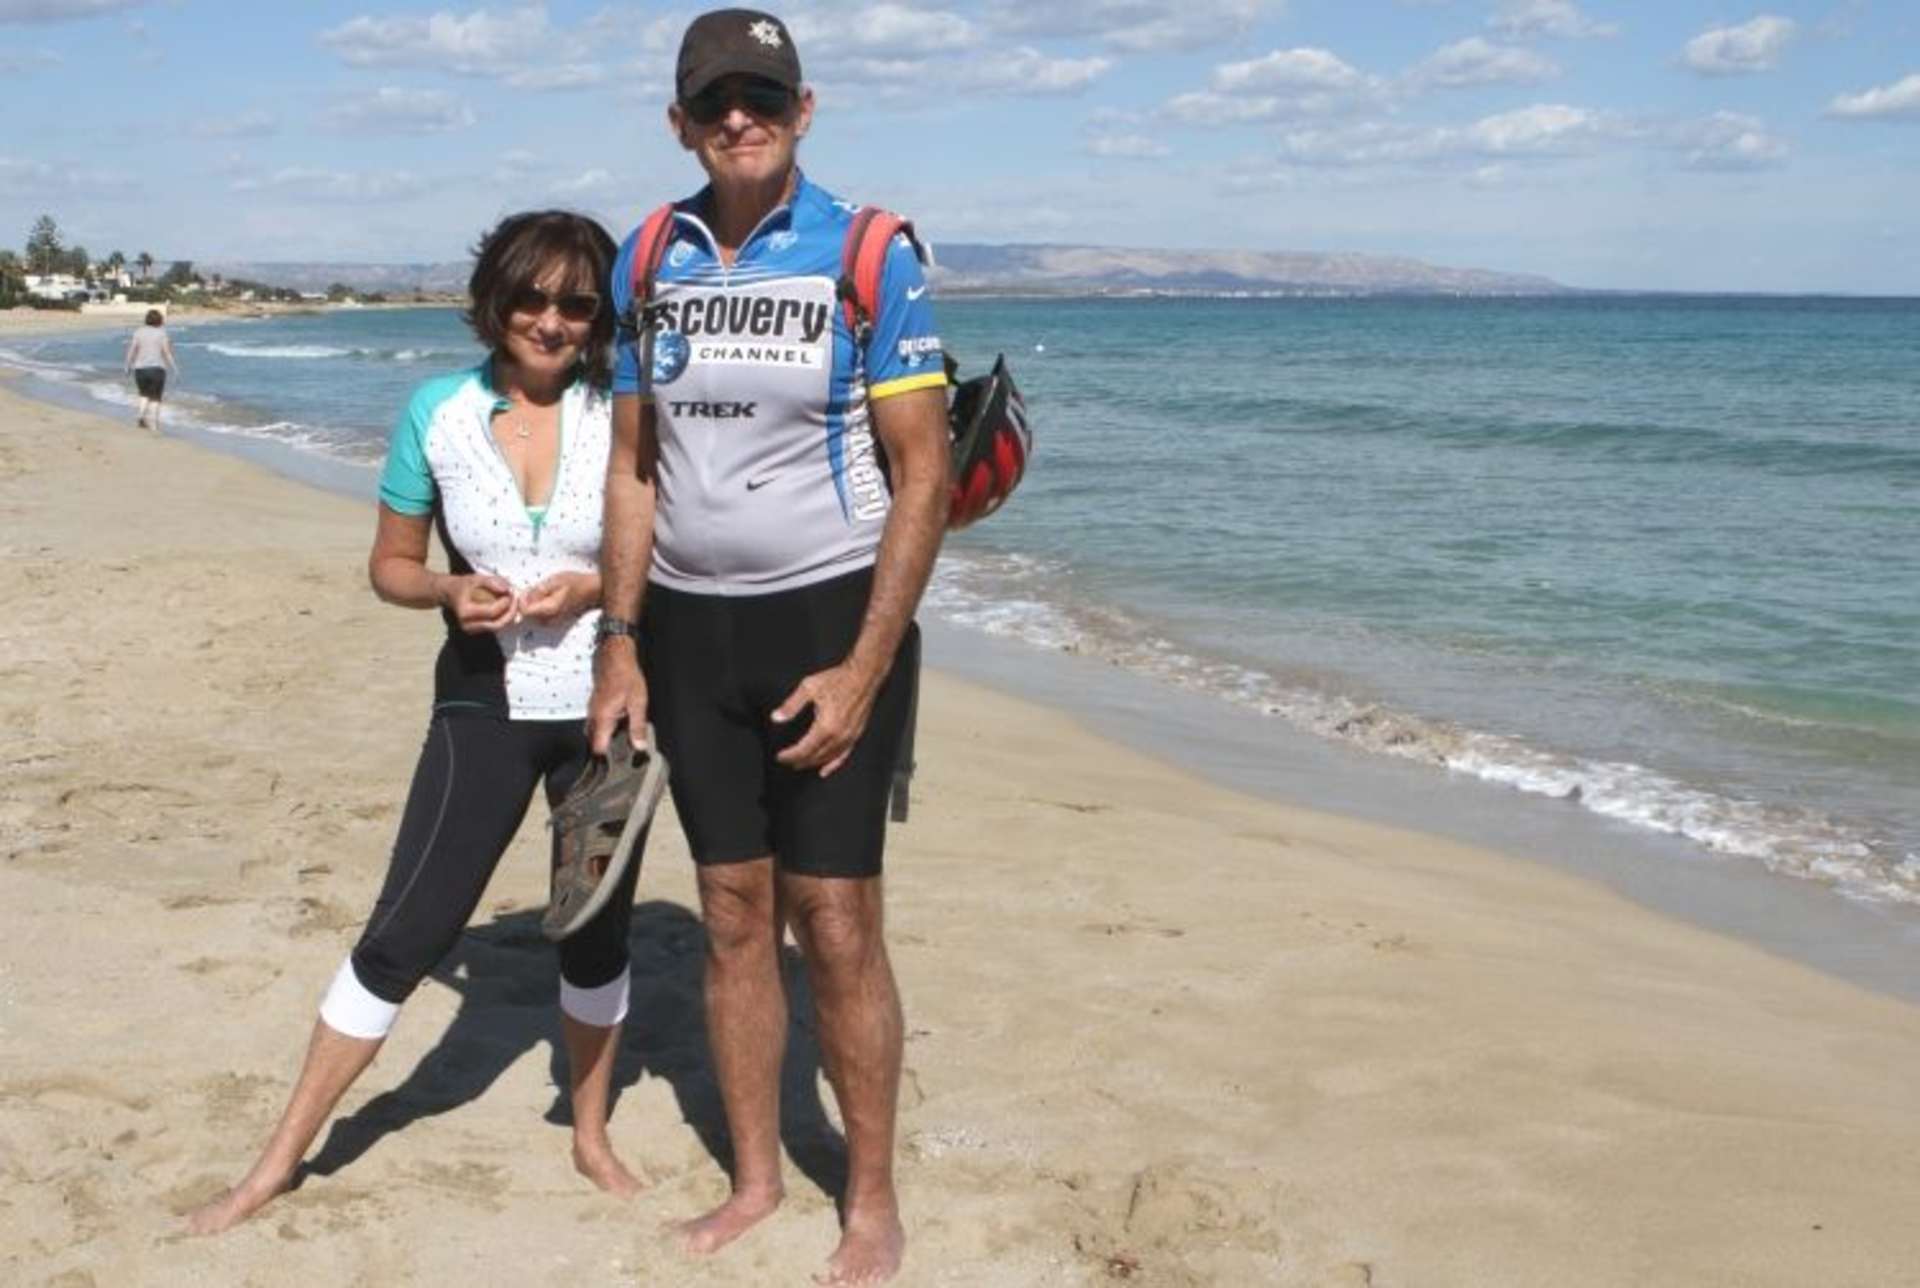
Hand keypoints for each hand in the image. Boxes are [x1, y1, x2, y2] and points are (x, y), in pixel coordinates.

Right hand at [444, 574, 517, 633]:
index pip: (491, 612)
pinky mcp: (477, 631)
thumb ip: (491, 582)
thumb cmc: (463, 585)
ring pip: (497, 627)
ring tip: (513, 603)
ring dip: (508, 616)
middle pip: (496, 624)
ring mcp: (472, 630)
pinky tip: (507, 608)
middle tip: (516, 600)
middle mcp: (467, 624)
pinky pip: (494, 627)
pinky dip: (503, 618)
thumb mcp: (476, 578)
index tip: (511, 593)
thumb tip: (507, 589)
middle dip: (510, 613)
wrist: (450, 594)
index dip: (504, 603)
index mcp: (465, 612)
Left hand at [519, 572, 592, 622]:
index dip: (522, 600)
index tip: (529, 590)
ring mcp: (551, 623)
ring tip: (546, 591)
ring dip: (534, 602)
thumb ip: (537, 590)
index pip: (524, 611)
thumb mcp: (555, 581)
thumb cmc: (575, 583)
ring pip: (532, 614)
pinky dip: (539, 606)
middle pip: (527, 613)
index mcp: (549, 610)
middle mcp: (549, 620)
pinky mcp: (553, 622)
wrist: (592, 592)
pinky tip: (550, 597)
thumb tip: (523, 597)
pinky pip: (538, 614)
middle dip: (528, 600)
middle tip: (540, 588)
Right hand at [588, 644, 646, 755]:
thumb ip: (637, 726)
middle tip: (622, 752)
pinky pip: (598, 721)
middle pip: (594, 741)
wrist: (616, 655)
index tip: (617, 763)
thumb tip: (639, 745)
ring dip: (607, 737)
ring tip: (623, 738)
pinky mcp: (597, 704)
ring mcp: (593, 709)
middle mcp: (594, 715)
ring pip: (596, 731)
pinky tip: (620, 723)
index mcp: (602, 717)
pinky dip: (607, 726)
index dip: (606, 758)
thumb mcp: (638, 702)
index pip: (597, 747)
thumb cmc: (626, 675)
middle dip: (606, 749)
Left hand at [772, 661, 878, 776]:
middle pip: (815, 757)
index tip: (780, 756)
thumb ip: (791, 705)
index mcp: (825, 727)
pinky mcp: (856, 735)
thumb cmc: (838, 679)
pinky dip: (833, 765)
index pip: (803, 749)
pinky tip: (825, 770)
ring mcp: (849, 738)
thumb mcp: (809, 688)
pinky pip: (843, 756)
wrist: (863, 675)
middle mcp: (838, 736)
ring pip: (828, 758)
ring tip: (801, 764)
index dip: (790, 756)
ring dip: (813, 763)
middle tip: (787, 761)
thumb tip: (776, 717)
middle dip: (799, 761)